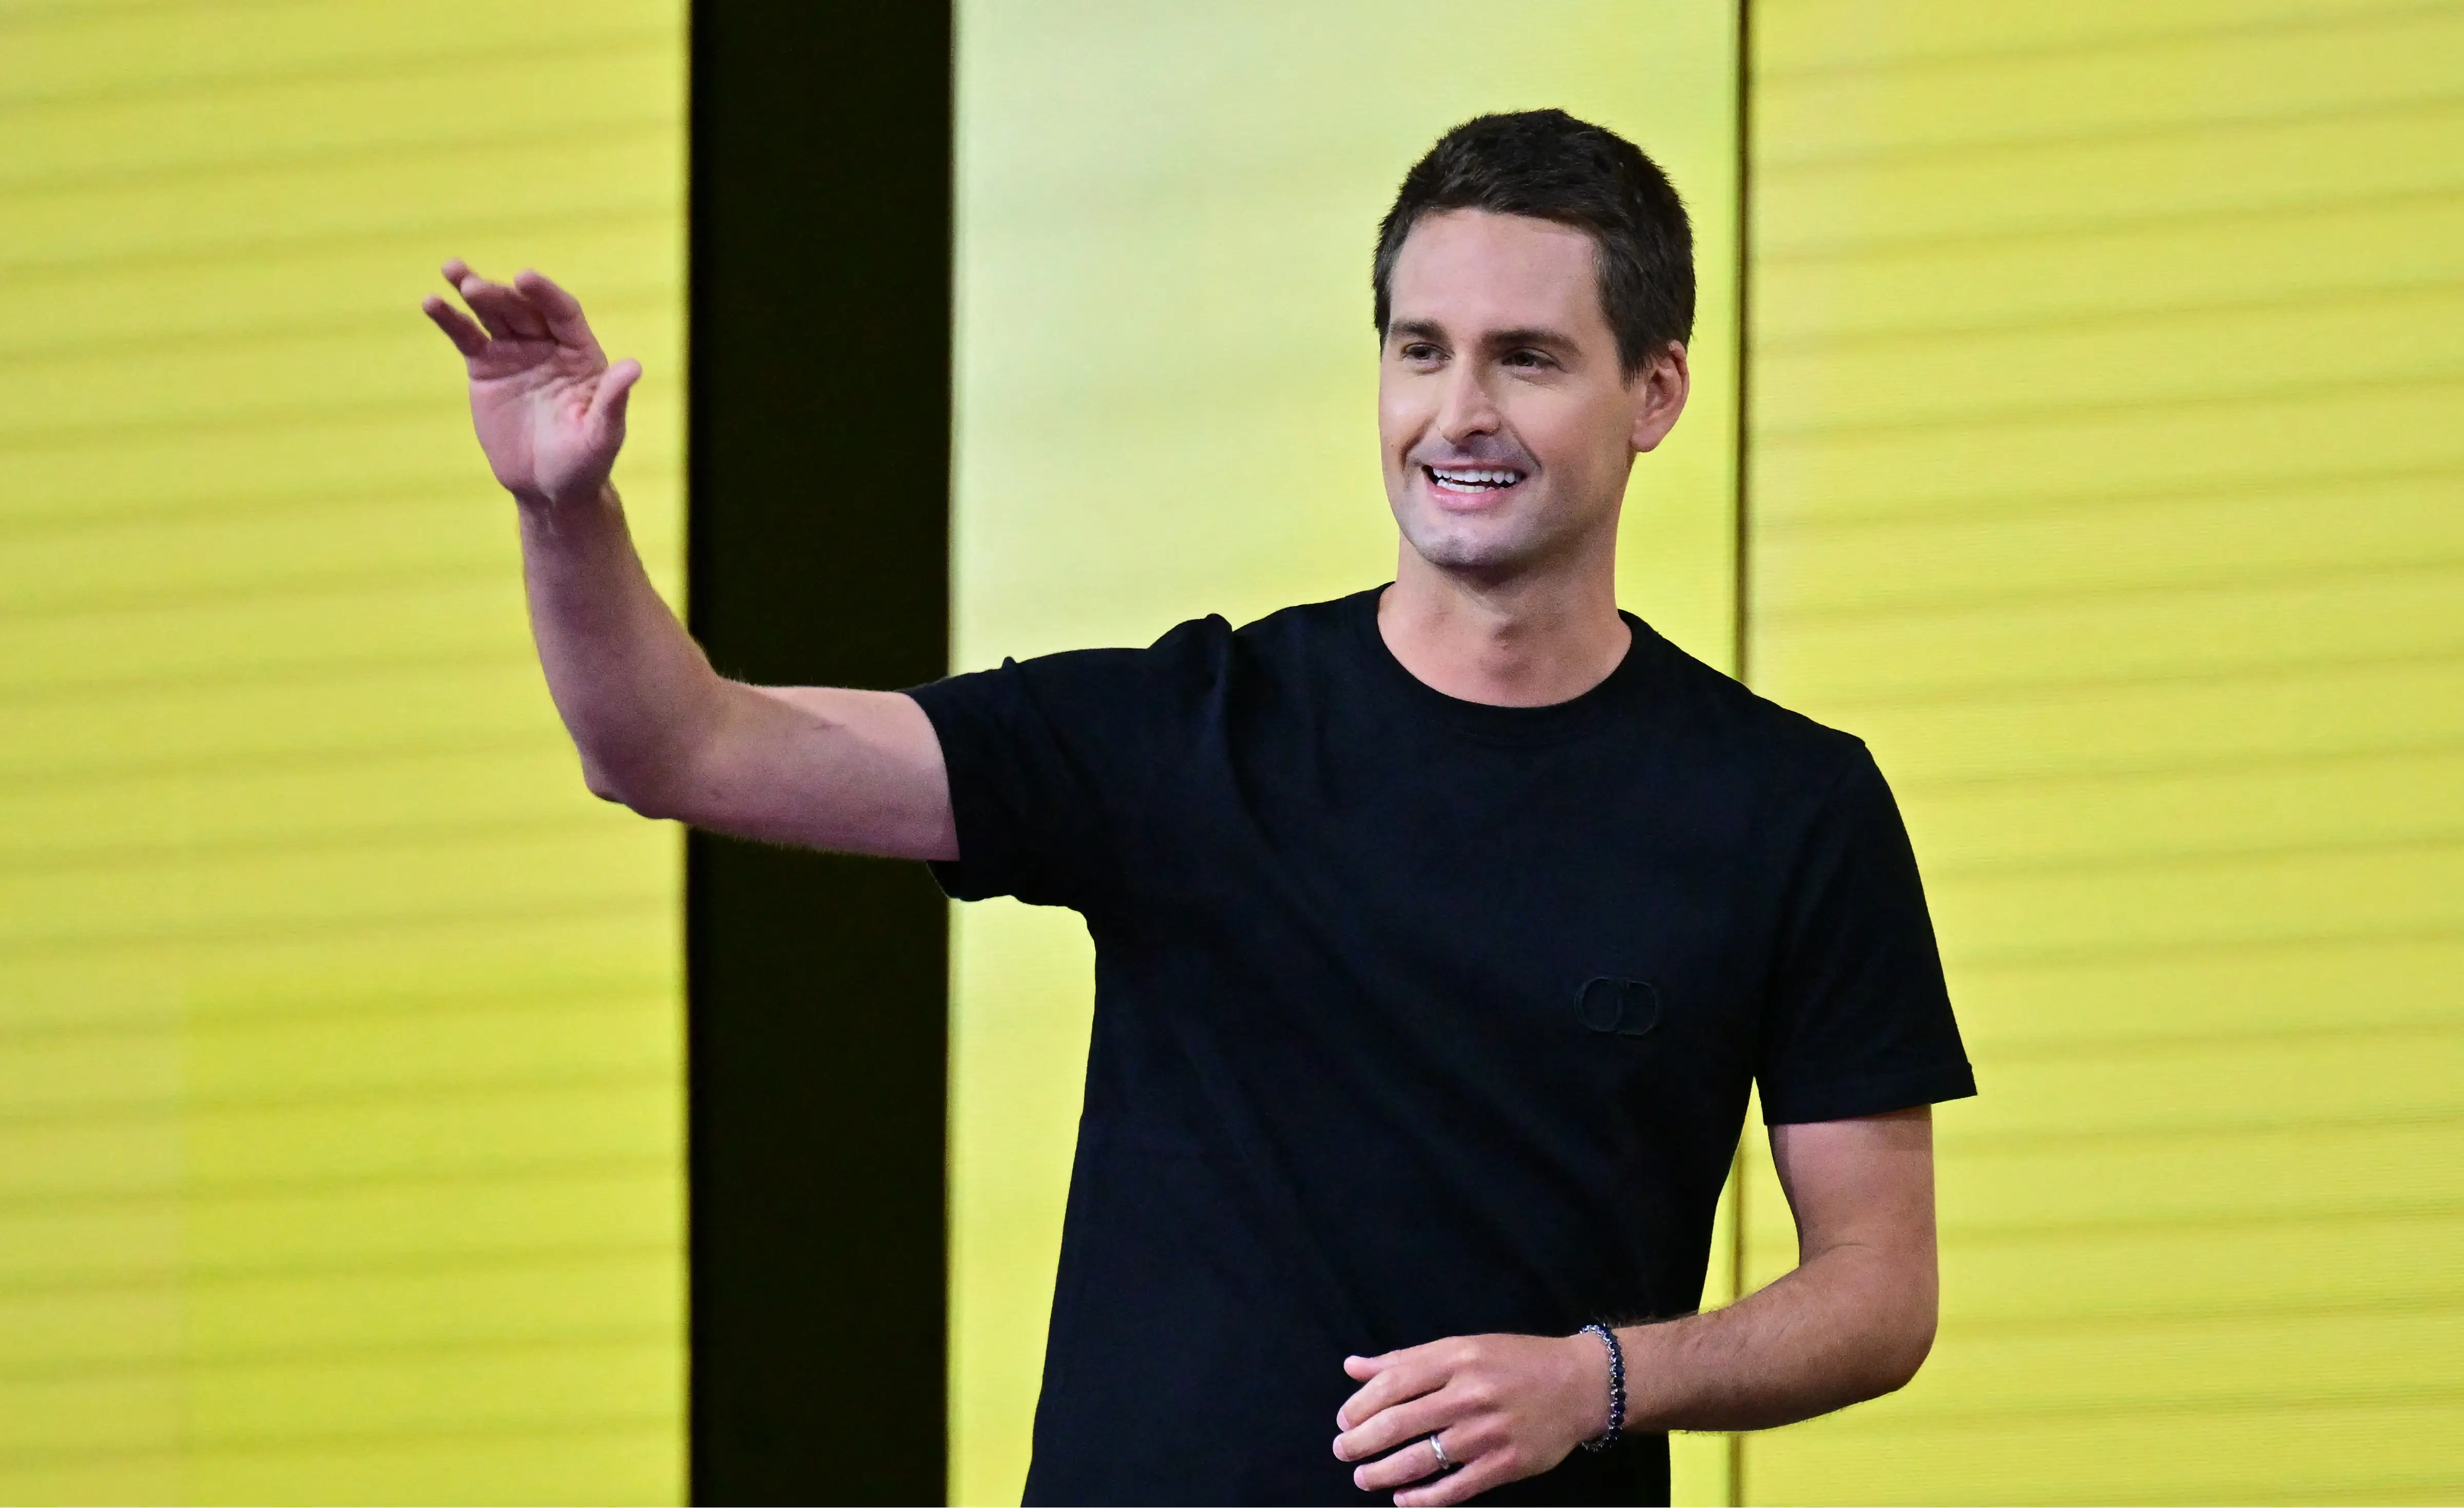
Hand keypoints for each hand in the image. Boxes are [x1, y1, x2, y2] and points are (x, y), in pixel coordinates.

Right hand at [422, 259, 640, 506]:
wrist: (549, 487)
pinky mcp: (486, 366)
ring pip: (494, 314)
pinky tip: (432, 302)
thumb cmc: (585, 461)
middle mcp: (548, 344)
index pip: (564, 313)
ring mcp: (515, 352)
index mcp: (581, 353)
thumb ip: (613, 400)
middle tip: (474, 285)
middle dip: (501, 294)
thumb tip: (634, 367)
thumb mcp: (602, 434)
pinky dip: (451, 319)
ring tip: (452, 270)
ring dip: (474, 291)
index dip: (546, 295)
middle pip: (524, 309)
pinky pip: (467, 337)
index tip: (525, 277)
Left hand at [1332, 1331, 1608, 1504]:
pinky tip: (1403, 1498)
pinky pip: (1455, 1488)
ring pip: (1421, 1459)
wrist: (1581, 1385)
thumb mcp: (1463, 1346)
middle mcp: (1470, 1394)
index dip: (1360, 1405)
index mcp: (1457, 1359)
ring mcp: (1488, 1433)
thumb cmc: (1516, 1361)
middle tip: (1342, 1451)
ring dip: (1383, 1473)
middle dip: (1361, 1442)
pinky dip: (1424, 1498)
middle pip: (1399, 1423)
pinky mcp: (1506, 1465)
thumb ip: (1406, 1359)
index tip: (1344, 1419)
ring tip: (1364, 1477)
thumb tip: (1352, 1367)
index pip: (1393, 1384)